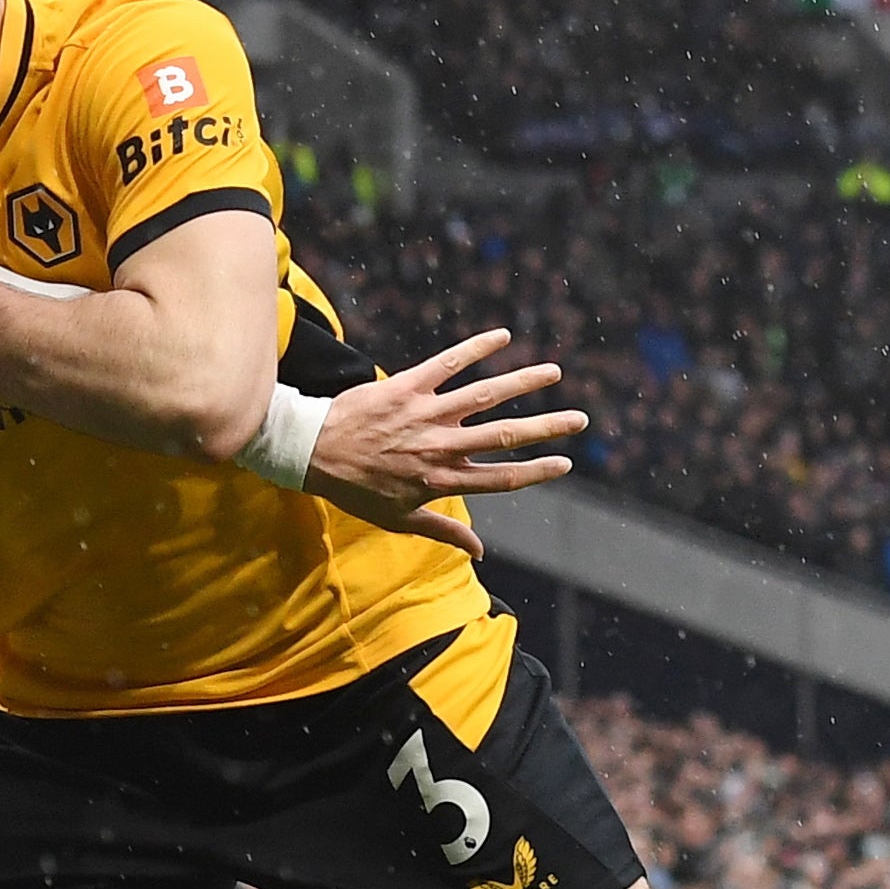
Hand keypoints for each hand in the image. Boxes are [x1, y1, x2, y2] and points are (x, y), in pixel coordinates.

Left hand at [307, 330, 587, 549]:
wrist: (309, 452)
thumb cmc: (354, 489)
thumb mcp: (398, 519)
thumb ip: (443, 531)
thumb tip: (480, 553)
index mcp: (441, 479)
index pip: (500, 478)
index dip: (535, 471)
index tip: (565, 464)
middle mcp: (439, 447)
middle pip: (504, 435)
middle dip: (546, 428)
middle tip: (580, 419)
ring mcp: (425, 414)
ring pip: (483, 395)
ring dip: (522, 382)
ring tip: (553, 372)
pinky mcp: (406, 386)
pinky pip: (446, 363)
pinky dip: (475, 348)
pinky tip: (502, 336)